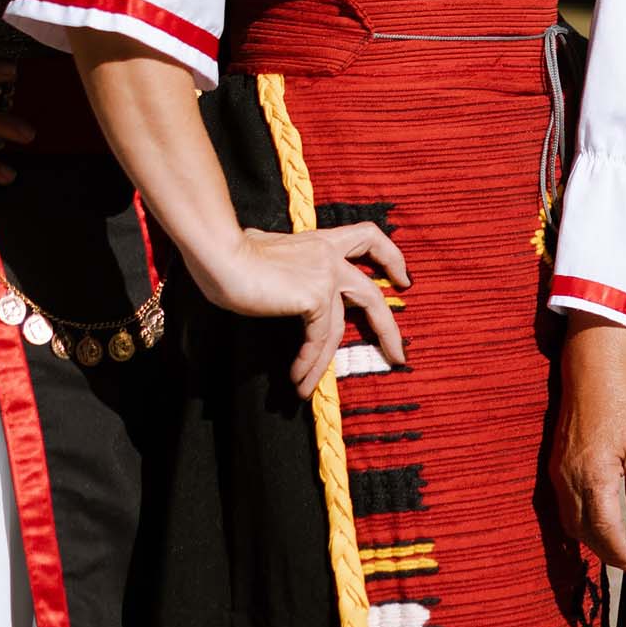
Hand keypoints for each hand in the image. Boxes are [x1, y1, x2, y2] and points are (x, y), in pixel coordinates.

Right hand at [190, 223, 411, 396]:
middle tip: (397, 355)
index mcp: (321, 241)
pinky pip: (318, 338)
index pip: (367, 238)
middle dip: (387, 328)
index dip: (390, 257)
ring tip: (307, 388)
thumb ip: (281, 263)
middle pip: (372, 293)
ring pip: (338, 328)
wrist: (223, 257)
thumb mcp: (265, 252)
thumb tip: (268, 271)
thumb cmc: (232, 255)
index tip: (403, 279)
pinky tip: (297, 377)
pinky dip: (308, 361)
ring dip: (322, 364)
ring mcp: (326, 275)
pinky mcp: (316, 296)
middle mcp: (330, 256)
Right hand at [555, 316, 625, 570]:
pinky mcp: (555, 466)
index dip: (618, 552)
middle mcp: (570, 481)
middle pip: (582, 531)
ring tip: (614, 546)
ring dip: (590, 538)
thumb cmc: (624, 407)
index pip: (603, 530)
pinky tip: (596, 520)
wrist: (593, 374)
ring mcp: (559, 474)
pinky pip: (564, 505)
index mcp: (595, 477)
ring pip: (570, 521)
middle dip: (604, 551)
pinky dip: (580, 520)